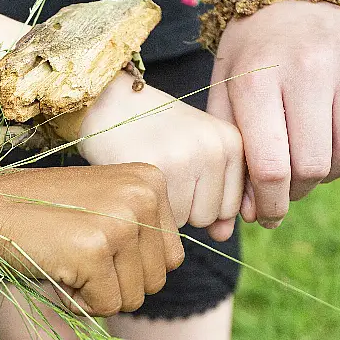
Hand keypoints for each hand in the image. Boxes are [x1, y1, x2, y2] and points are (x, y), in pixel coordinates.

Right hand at [0, 163, 184, 315]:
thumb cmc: (43, 212)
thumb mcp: (107, 203)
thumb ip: (143, 227)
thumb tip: (170, 269)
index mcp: (151, 180)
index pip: (171, 257)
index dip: (130, 266)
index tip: (93, 241)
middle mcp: (143, 196)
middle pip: (158, 280)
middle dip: (116, 283)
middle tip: (76, 253)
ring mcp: (120, 221)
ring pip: (134, 298)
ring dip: (96, 293)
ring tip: (66, 257)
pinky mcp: (96, 250)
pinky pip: (105, 306)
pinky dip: (76, 301)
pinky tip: (56, 268)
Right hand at [77, 73, 244, 241]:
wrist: (109, 102)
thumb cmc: (152, 130)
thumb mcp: (194, 152)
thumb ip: (216, 193)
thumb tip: (222, 236)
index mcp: (230, 141)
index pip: (229, 206)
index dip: (199, 200)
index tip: (180, 174)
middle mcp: (214, 148)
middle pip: (208, 216)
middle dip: (183, 206)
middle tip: (161, 173)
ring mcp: (186, 158)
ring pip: (184, 219)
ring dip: (163, 207)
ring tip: (149, 173)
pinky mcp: (155, 168)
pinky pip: (159, 214)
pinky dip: (144, 205)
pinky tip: (135, 179)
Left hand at [207, 0, 339, 226]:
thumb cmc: (249, 59)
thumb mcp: (224, 97)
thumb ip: (231, 158)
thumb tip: (235, 225)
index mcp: (257, 79)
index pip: (271, 166)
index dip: (268, 204)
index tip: (263, 216)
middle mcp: (309, 67)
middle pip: (313, 165)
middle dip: (296, 191)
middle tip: (285, 189)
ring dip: (330, 172)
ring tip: (309, 160)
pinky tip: (336, 136)